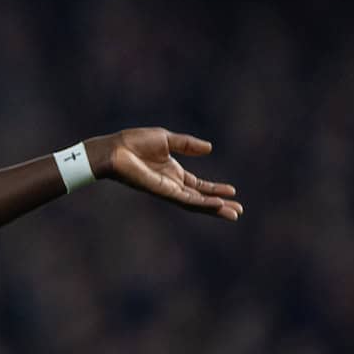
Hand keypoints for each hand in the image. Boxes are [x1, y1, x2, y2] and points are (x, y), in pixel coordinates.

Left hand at [86, 128, 242, 220]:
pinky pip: (185, 199)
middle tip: (238, 211)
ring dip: (214, 208)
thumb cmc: (133, 143)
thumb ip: (187, 145)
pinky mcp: (161, 191)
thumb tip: (209, 148)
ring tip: (233, 213)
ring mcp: (166, 190)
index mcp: (172, 173)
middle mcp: (171, 185)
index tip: (233, 191)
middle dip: (219, 205)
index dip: (215, 190)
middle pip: (199, 199)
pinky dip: (202, 202)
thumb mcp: (166, 139)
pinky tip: (216, 204)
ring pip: (195, 203)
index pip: (198, 186)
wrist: (115, 148)